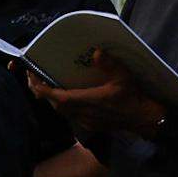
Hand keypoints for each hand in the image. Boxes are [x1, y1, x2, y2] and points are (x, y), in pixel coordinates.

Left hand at [30, 59, 162, 138]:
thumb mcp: (124, 77)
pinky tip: (68, 96)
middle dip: (43, 92)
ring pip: (62, 111)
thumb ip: (109, 65)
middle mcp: (82, 114)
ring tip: (48, 85)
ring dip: (53, 99)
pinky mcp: (90, 125)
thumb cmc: (134, 98)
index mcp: (87, 101)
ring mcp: (85, 121)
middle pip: (55, 104)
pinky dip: (64, 105)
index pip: (57, 97)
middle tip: (36, 78)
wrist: (145, 119)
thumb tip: (96, 52)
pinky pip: (71, 115)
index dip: (42, 89)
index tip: (32, 78)